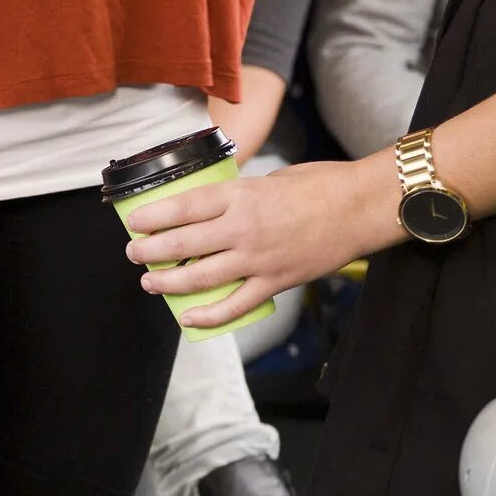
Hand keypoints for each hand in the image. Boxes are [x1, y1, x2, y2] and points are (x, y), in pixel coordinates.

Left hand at [118, 158, 393, 328]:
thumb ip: (237, 196)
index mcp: (239, 196)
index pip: (181, 208)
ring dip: (168, 283)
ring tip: (150, 282)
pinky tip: (189, 316)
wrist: (362, 208)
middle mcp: (243, 229)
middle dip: (149, 252)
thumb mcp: (268, 179)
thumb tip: (209, 208)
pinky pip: (235, 306)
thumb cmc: (319, 186)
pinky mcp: (276, 283)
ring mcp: (258, 259)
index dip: (150, 218)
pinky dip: (208, 316)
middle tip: (134, 254)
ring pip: (200, 278)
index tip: (133, 223)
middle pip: (181, 245)